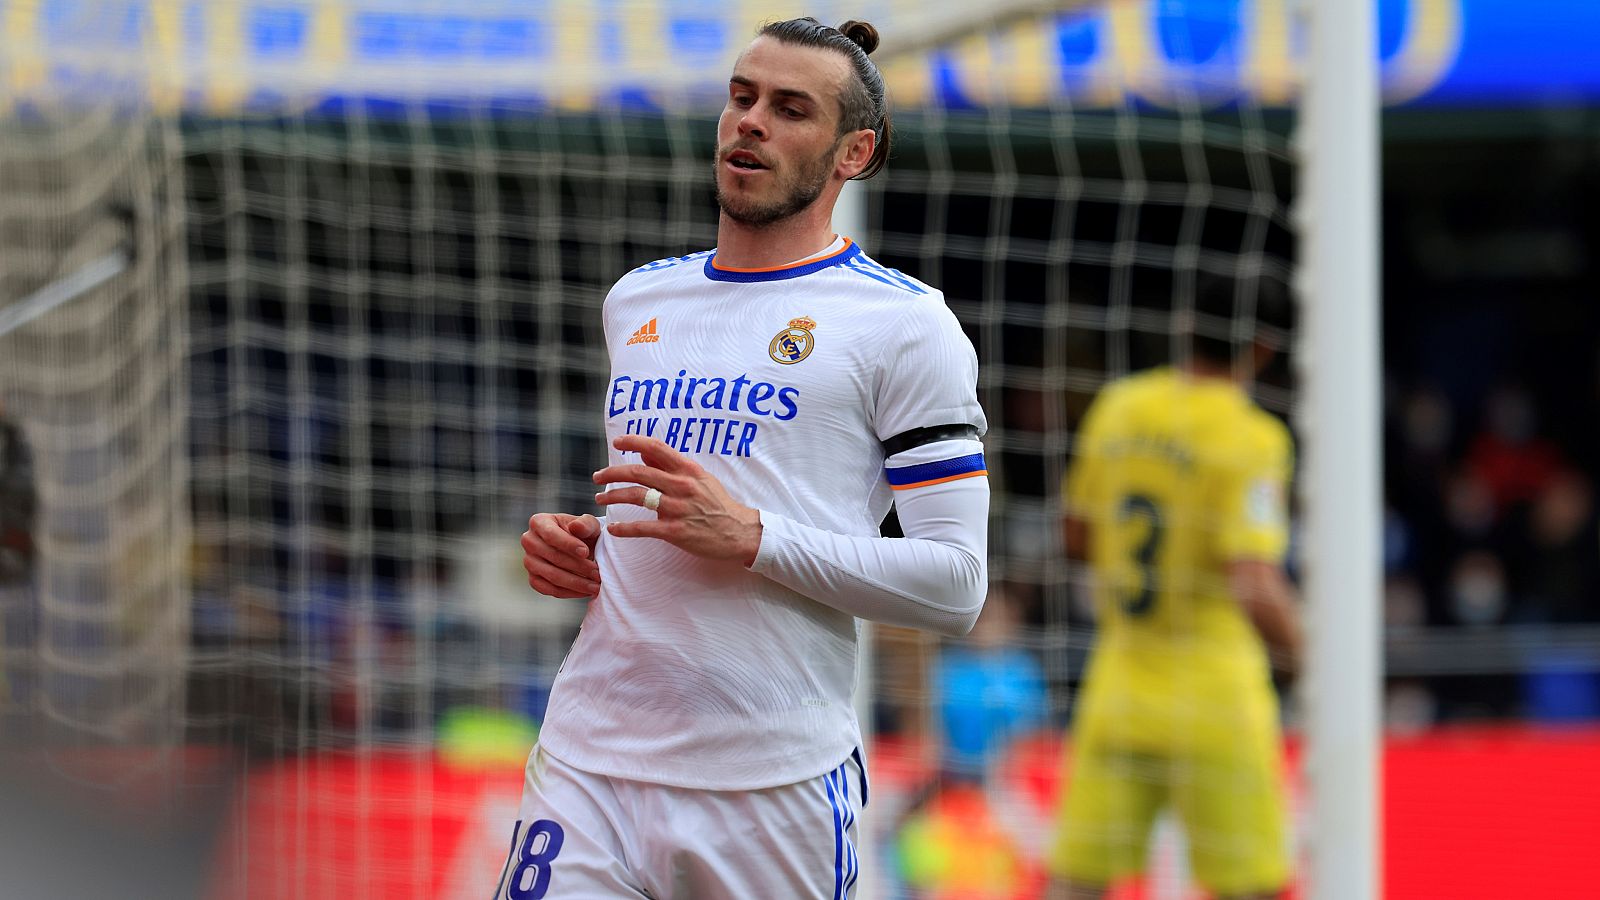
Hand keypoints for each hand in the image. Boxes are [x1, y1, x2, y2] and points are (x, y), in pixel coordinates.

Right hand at [521, 512, 602, 597]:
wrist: (580, 548)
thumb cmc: (584, 533)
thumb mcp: (588, 525)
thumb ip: (585, 524)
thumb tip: (576, 527)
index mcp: (539, 522)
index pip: (551, 535)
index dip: (568, 544)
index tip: (586, 552)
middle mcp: (529, 541)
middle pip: (553, 557)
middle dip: (578, 566)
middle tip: (597, 573)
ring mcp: (529, 562)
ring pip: (552, 575)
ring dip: (576, 583)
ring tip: (596, 585)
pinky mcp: (534, 579)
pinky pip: (550, 589)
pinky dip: (569, 592)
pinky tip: (586, 591)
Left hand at [593, 435, 762, 565]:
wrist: (739, 532)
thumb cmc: (718, 504)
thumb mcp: (699, 478)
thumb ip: (671, 465)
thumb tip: (644, 451)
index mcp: (688, 469)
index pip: (656, 447)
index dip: (634, 441)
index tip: (617, 442)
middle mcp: (681, 485)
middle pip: (639, 472)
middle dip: (613, 473)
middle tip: (597, 477)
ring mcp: (678, 508)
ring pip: (637, 497)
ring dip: (613, 496)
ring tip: (600, 499)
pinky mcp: (675, 531)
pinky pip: (643, 527)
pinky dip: (624, 528)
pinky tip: (614, 529)